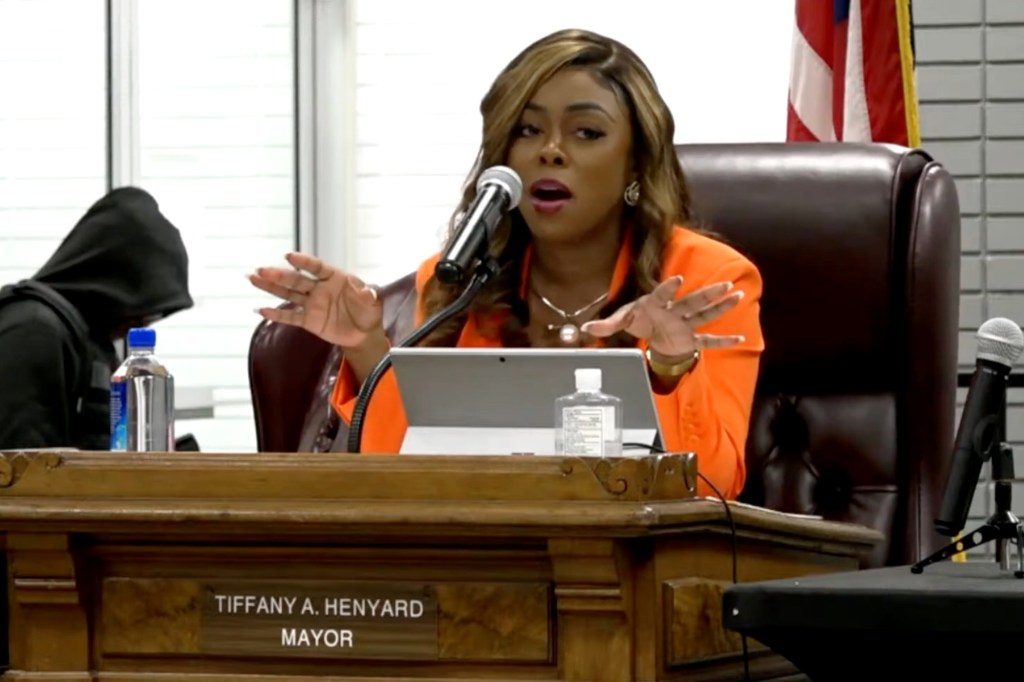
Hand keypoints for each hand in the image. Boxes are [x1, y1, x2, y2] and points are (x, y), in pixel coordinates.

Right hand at [248, 252, 382, 349]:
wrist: (364, 334)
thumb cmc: (369, 312)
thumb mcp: (374, 302)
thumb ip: (369, 294)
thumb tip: (367, 290)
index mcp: (335, 277)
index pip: (316, 267)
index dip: (304, 262)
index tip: (288, 256)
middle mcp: (319, 288)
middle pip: (296, 280)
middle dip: (278, 275)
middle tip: (262, 269)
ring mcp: (312, 303)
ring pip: (288, 294)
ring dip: (270, 286)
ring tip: (253, 278)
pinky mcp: (308, 320)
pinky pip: (290, 316)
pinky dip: (276, 314)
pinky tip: (261, 309)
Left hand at [580, 275, 744, 359]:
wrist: (652, 331)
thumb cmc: (638, 319)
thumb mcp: (621, 321)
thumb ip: (605, 325)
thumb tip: (584, 331)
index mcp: (656, 304)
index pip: (662, 294)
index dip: (669, 287)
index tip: (678, 279)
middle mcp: (674, 311)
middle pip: (693, 302)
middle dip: (707, 295)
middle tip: (724, 284)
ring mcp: (685, 325)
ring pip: (705, 315)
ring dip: (720, 308)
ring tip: (737, 296)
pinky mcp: (690, 339)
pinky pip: (708, 340)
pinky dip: (722, 341)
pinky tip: (739, 338)